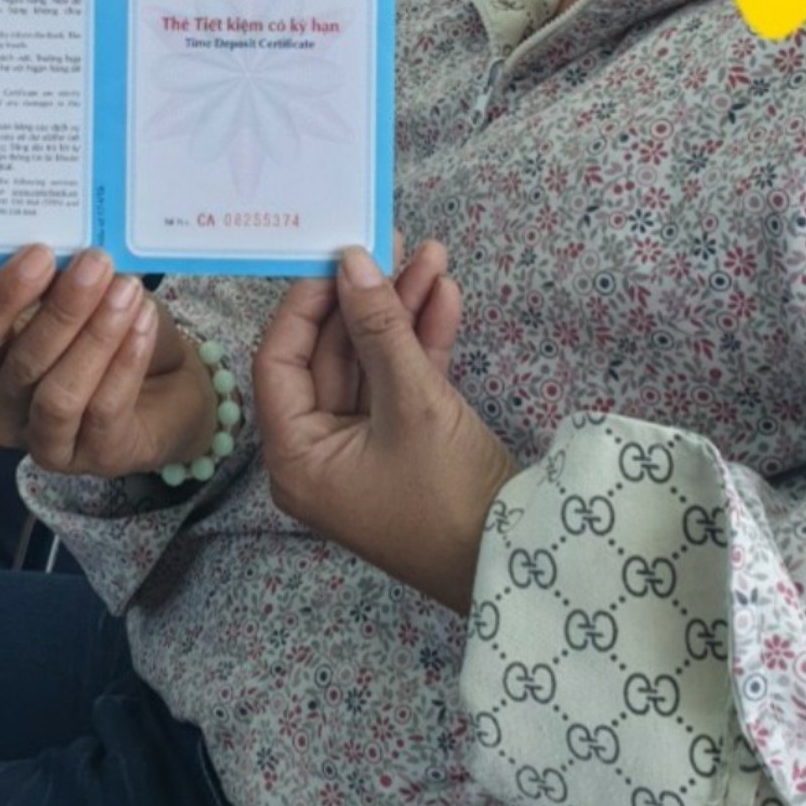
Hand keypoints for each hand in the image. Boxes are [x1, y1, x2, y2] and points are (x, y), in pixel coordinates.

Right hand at [0, 247, 216, 479]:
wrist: (170, 384)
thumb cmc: (115, 332)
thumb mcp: (88, 296)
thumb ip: (66, 278)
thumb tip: (68, 248)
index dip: (3, 294)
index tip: (41, 253)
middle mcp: (7, 407)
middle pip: (22, 362)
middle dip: (63, 308)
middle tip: (97, 263)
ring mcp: (47, 442)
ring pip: (59, 394)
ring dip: (96, 336)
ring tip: (126, 291)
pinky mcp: (96, 460)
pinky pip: (105, 410)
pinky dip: (125, 361)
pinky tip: (142, 323)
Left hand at [254, 245, 516, 614]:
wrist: (525, 562)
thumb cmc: (448, 494)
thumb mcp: (414, 401)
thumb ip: (380, 326)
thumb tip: (353, 261)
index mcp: (297, 456)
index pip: (280, 360)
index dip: (309, 303)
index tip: (338, 257)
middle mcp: (320, 454)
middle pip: (331, 356)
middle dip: (368, 299)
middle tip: (394, 244)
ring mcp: (364, 451)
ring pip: (373, 364)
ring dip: (402, 312)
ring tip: (433, 256)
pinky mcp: (406, 448)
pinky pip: (402, 384)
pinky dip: (422, 343)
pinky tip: (444, 297)